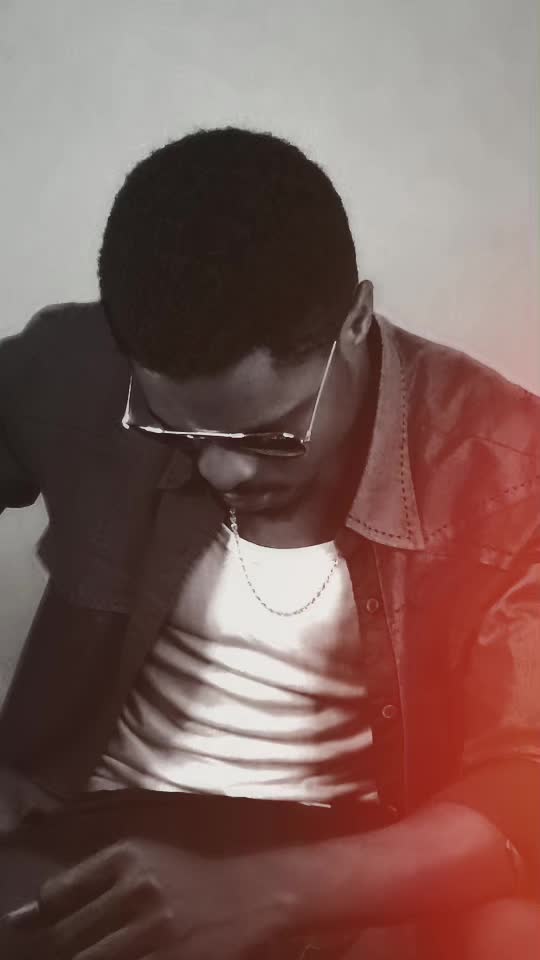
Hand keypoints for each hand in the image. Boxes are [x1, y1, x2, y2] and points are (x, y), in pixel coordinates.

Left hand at [21, 837, 298, 958]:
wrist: (259, 888)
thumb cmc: (197, 867)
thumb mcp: (146, 853)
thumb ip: (90, 877)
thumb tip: (24, 913)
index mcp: (126, 857)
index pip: (56, 895)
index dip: (44, 917)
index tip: (43, 926)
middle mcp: (136, 891)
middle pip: (65, 937)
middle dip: (59, 948)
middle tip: (68, 948)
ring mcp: (155, 932)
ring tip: (103, 950)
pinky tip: (126, 956)